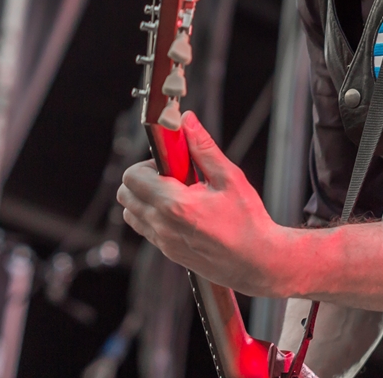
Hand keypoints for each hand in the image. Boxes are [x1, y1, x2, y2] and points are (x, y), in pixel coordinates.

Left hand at [118, 111, 288, 296]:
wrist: (257, 262)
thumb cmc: (248, 221)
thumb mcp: (230, 178)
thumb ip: (203, 148)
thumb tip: (187, 121)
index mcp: (175, 205)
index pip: (132, 176)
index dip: (148, 162)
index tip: (171, 162)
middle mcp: (163, 226)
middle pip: (125, 194)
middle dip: (143, 178)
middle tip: (173, 176)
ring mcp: (163, 242)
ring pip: (131, 213)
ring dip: (145, 198)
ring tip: (177, 193)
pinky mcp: (168, 252)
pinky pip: (146, 229)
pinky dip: (153, 215)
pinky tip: (182, 211)